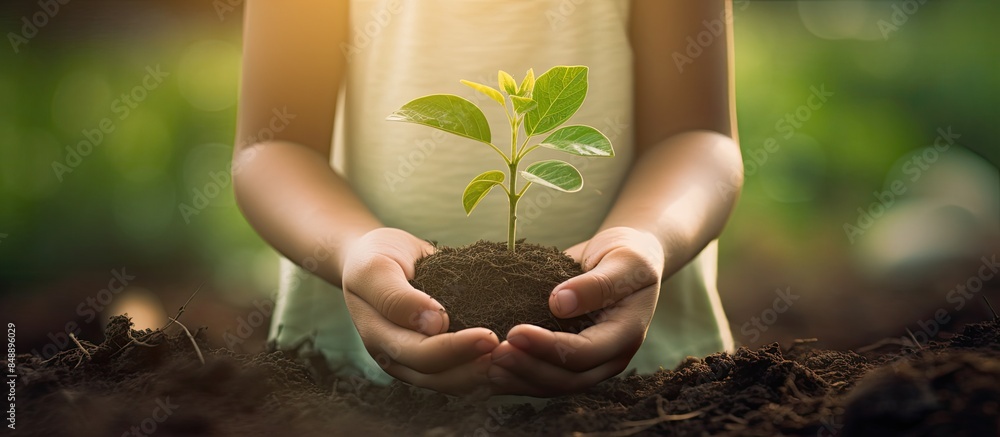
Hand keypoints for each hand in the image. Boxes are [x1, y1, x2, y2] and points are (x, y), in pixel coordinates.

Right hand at [341, 228, 498, 394]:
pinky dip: (486, 371)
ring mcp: (417, 363)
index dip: (454, 349)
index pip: (420, 354)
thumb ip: (396, 297)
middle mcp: (398, 358)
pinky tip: (510, 359)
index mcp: (379, 338)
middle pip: (440, 377)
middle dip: (476, 367)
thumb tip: (433, 324)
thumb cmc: (375, 258)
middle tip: (511, 351)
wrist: (376, 258)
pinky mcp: (437, 359)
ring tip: (515, 359)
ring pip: (454, 383)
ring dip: (485, 375)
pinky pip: (463, 374)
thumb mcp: (375, 267)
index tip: (488, 336)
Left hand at [488, 226, 663, 395]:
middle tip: (494, 352)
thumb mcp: (624, 261)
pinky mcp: (567, 360)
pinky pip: (541, 376)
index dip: (548, 347)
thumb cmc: (628, 256)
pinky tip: (488, 366)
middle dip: (528, 367)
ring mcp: (587, 363)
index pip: (584, 353)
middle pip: (566, 378)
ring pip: (551, 385)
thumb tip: (559, 303)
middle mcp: (607, 358)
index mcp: (626, 335)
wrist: (626, 261)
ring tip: (486, 362)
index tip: (515, 332)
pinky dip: (515, 374)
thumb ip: (597, 284)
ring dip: (518, 377)